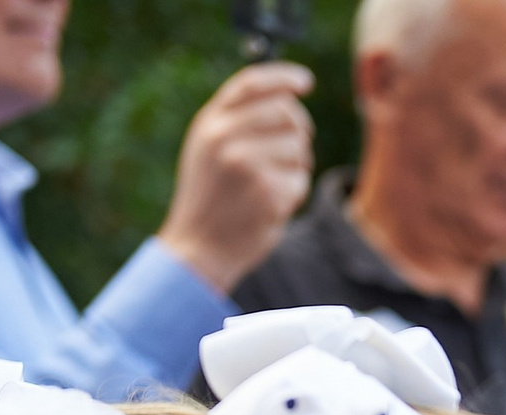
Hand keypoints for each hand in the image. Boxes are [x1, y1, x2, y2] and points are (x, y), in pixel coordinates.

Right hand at [158, 62, 315, 293]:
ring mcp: (247, 164)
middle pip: (286, 112)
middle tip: (295, 150)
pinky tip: (271, 205)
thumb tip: (286, 97)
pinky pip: (301, 179)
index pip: (252, 84)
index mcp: (209, 123)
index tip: (306, 82)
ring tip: (271, 184)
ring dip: (297, 165)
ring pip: (299, 146)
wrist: (199, 246)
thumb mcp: (208, 149)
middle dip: (299, 130)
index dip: (283, 77)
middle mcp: (225, 137)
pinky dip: (294, 193)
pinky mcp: (268, 191)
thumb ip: (236, 120)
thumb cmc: (210, 197)